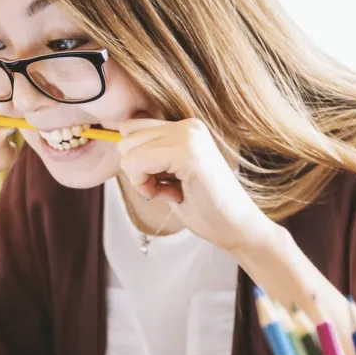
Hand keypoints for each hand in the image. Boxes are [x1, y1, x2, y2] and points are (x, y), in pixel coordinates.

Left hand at [116, 117, 277, 252]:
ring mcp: (189, 136)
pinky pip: (137, 163)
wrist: (237, 229)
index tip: (163, 181)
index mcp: (186, 127)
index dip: (137, 160)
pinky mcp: (187, 153)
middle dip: (137, 169)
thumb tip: (117, 140)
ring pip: (128, 151)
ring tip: (173, 191)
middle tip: (167, 188)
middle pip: (126, 137)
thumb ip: (151, 155)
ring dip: (142, 179)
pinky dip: (145, 186)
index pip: (132, 127)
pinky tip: (173, 196)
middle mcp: (188, 125)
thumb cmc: (204, 208)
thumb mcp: (171, 174)